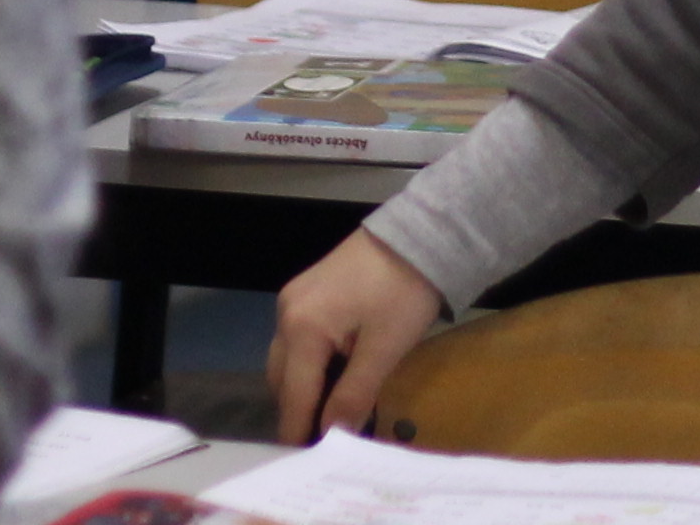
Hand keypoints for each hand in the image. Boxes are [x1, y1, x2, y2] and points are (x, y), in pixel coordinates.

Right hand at [267, 230, 442, 442]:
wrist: (417, 235)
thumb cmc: (403, 292)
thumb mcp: (384, 349)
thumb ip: (355, 395)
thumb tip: (333, 436)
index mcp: (302, 328)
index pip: (293, 397)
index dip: (299, 433)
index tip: (306, 464)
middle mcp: (286, 314)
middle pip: (282, 381)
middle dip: (300, 412)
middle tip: (325, 441)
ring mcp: (291, 300)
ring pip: (286, 362)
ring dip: (304, 389)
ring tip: (332, 412)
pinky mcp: (304, 293)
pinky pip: (296, 341)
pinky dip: (309, 366)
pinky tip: (333, 377)